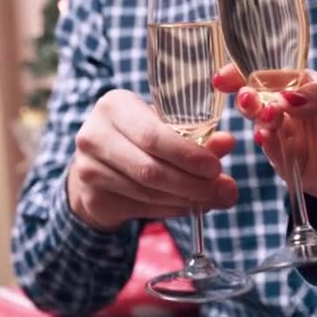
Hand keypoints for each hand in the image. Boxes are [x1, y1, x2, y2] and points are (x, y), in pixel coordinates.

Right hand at [67, 90, 238, 231]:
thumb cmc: (138, 140)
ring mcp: (88, 168)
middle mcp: (94, 135)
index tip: (216, 168)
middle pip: (150, 168)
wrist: (97, 166)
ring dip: (187, 199)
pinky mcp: (92, 197)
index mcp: (115, 107)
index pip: (153, 135)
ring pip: (147, 192)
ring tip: (213, 200)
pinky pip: (141, 208)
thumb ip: (197, 136)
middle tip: (224, 191)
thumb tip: (228, 143)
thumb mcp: (165, 130)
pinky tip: (189, 205)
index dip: (187, 155)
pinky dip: (172, 209)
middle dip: (193, 183)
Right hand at [214, 66, 316, 209]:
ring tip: (270, 117)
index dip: (241, 76)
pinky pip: (271, 154)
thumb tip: (287, 97)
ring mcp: (286, 138)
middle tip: (249, 100)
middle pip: (255, 102)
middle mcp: (288, 111)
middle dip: (247, 99)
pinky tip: (267, 137)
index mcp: (300, 87)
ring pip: (260, 127)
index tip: (224, 78)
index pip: (265, 78)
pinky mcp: (288, 164)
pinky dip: (267, 145)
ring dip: (259, 121)